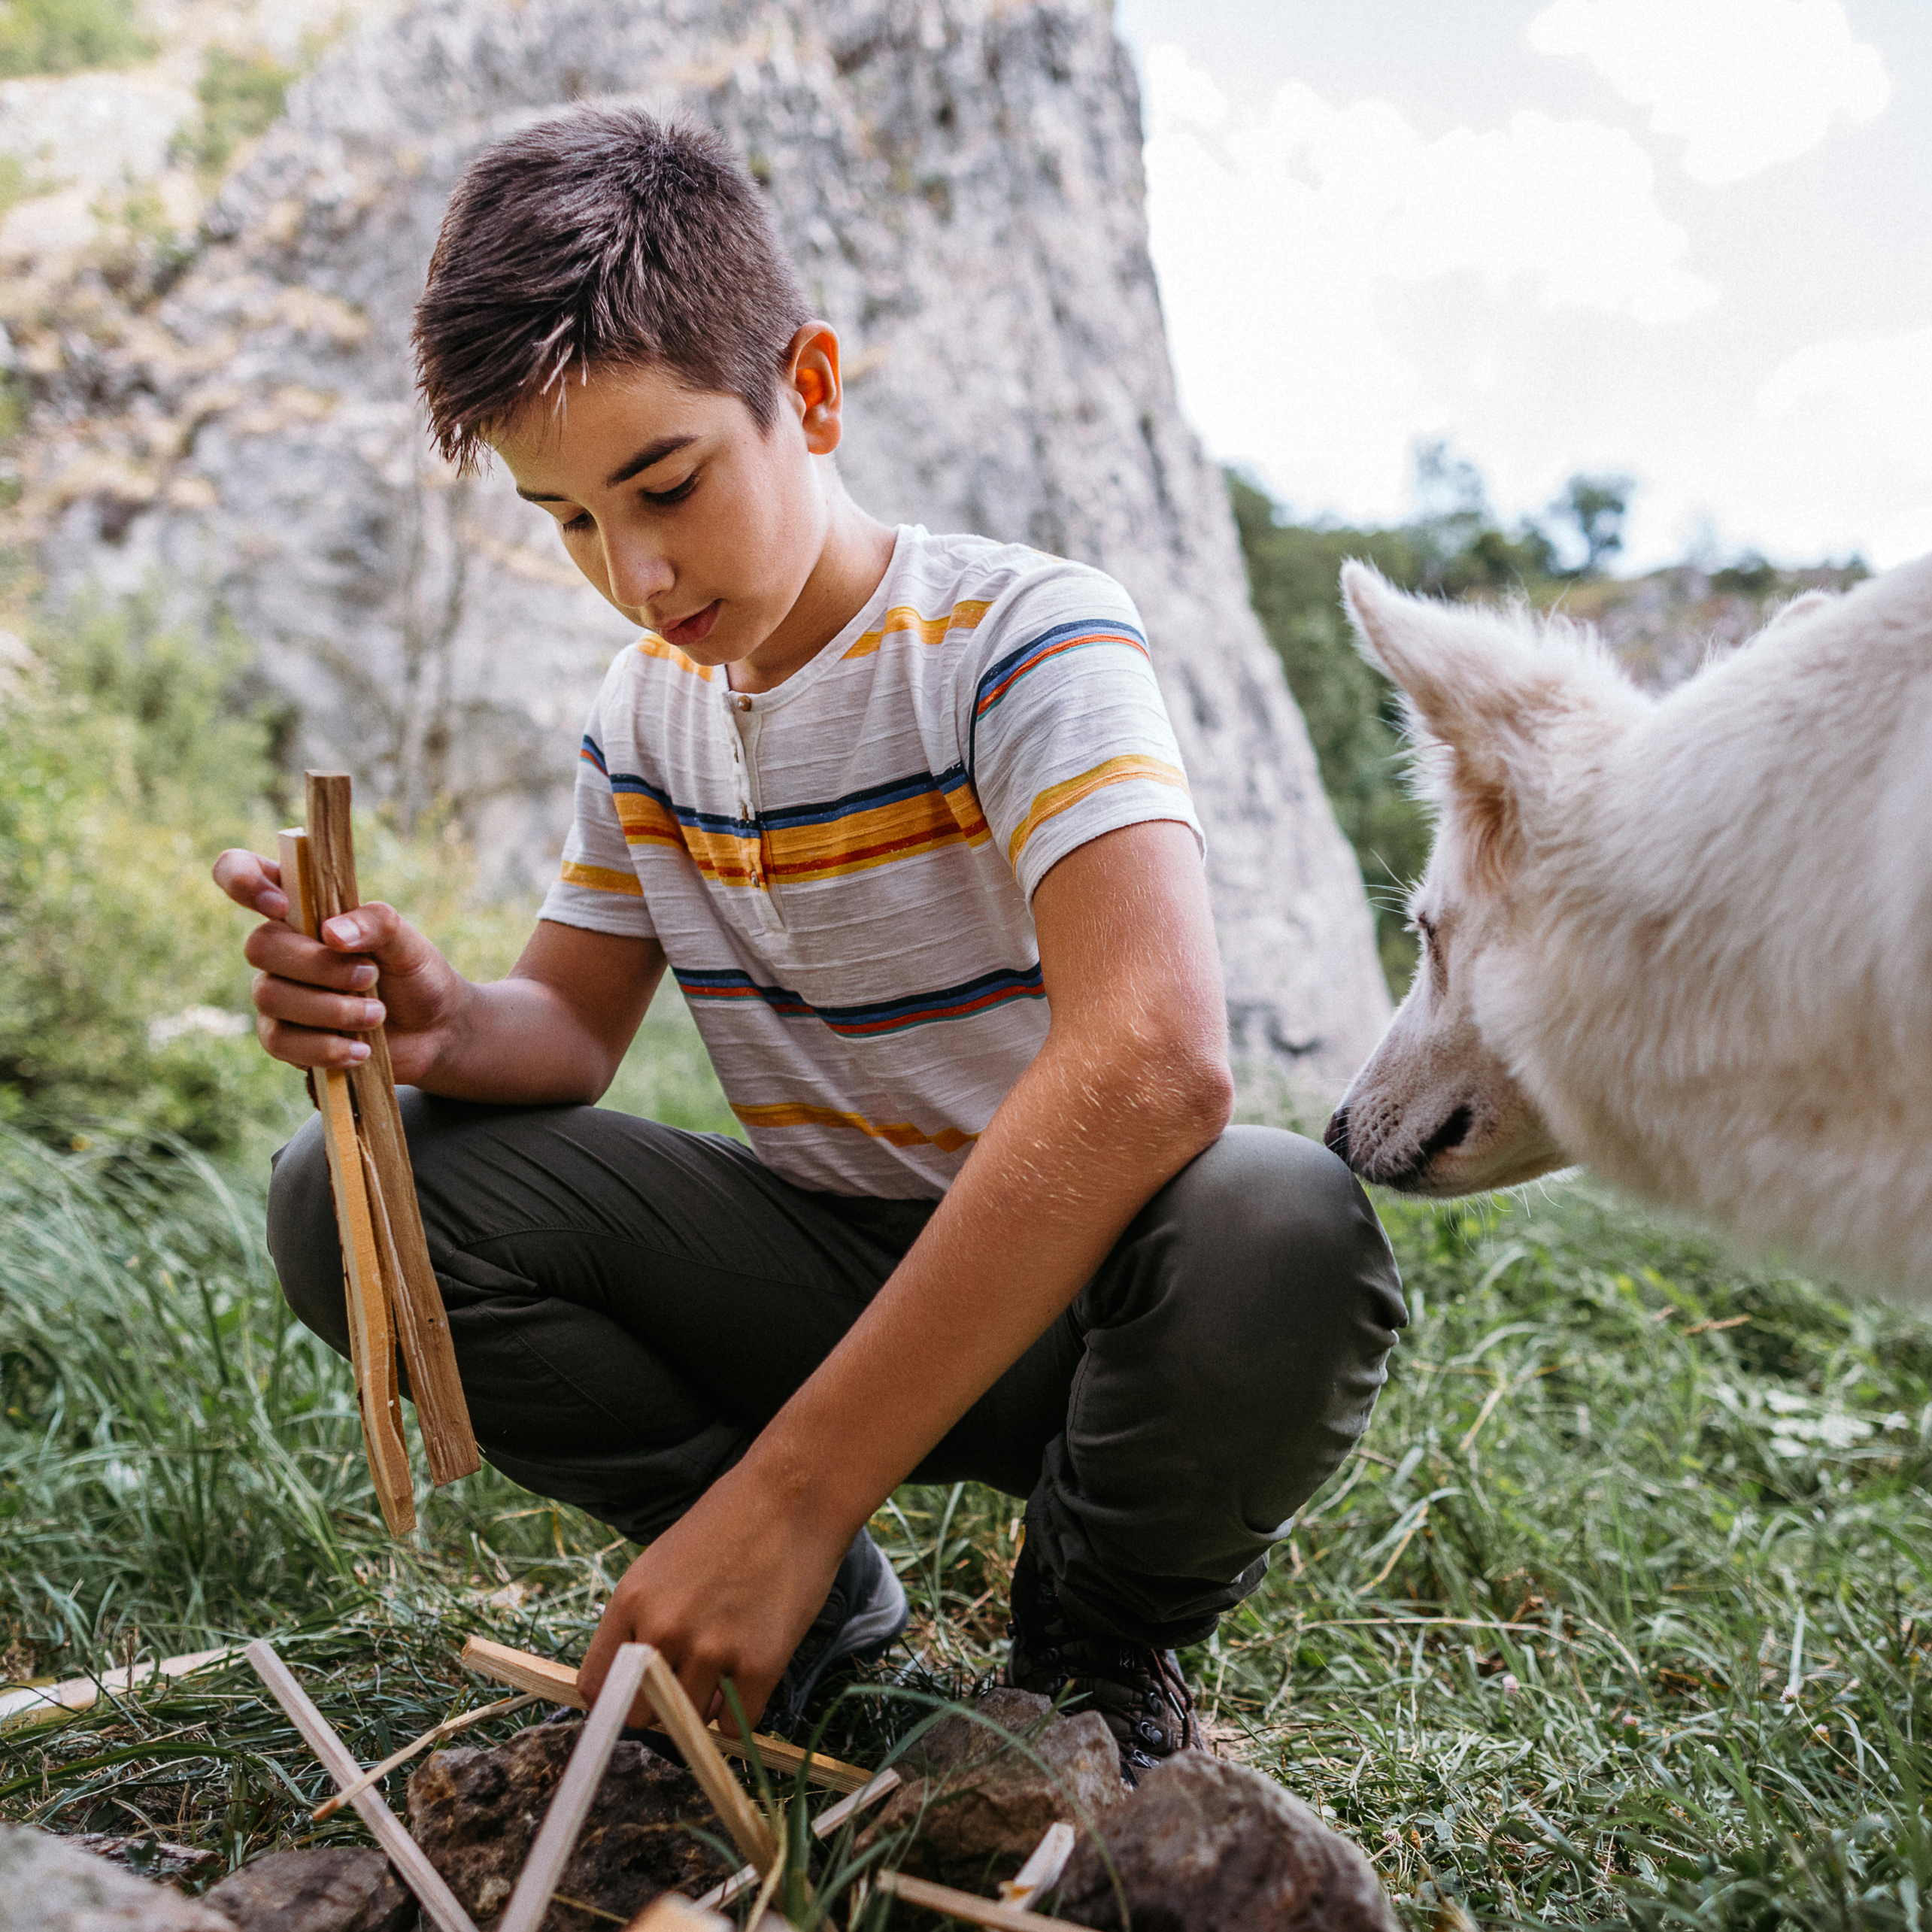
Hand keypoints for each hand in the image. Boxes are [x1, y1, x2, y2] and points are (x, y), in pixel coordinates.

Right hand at [210, 848, 467, 1084]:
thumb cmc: (414, 974)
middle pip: (259, 946)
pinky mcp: (284, 1037)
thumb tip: (331, 934)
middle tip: (369, 975)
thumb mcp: (407, 942)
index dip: (244, 881)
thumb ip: (376, 924)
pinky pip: (280, 1041)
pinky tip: (361, 1049)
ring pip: (270, 996)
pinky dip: (324, 1047)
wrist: (434, 1030)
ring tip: (376, 1013)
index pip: (242, 872)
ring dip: (331, 1008)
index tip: (282, 905)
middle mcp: (281, 946)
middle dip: (317, 965)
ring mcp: (277, 992)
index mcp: (303, 906)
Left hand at [576, 1463, 856, 1734]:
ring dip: (706, 1706)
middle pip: (639, 1715)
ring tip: (728, 1665)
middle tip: (688, 1680)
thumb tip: (645, 1682)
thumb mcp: (663, 1561)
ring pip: (690, 1722)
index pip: (596, 1685)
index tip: (637, 1692)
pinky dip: (742, 1711)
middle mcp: (662, 1629)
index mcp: (631, 1600)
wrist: (795, 1495)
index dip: (617, 1694)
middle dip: (661, 1707)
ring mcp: (711, 1649)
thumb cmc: (731, 1520)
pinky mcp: (759, 1663)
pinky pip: (737, 1723)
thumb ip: (646, 1617)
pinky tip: (752, 1675)